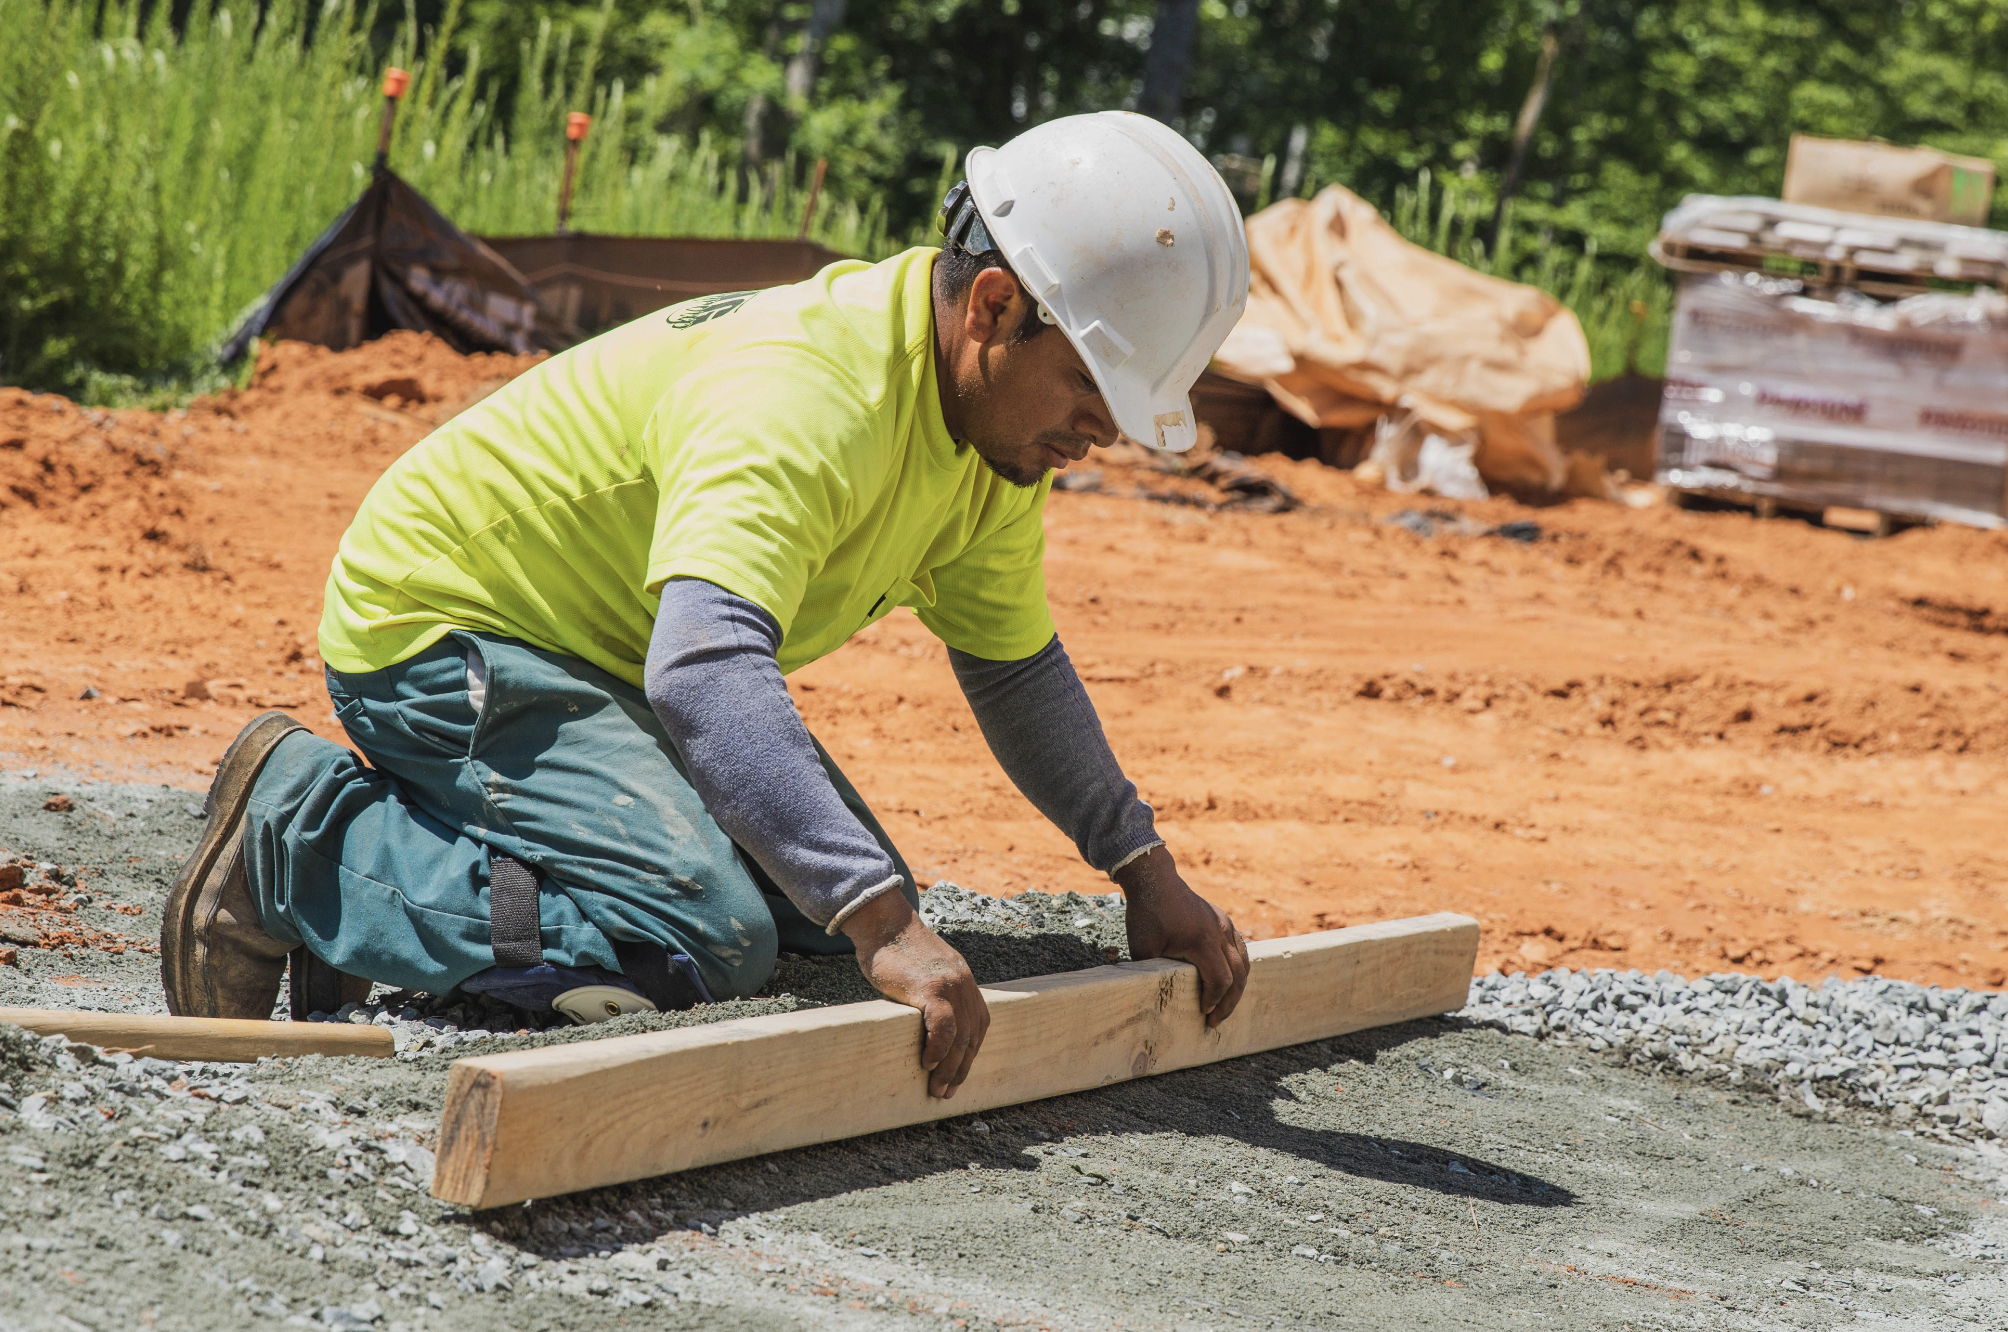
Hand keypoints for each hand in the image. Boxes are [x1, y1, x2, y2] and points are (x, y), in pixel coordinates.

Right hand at [840, 889, 990, 1098]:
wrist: (883, 921)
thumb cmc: (895, 949)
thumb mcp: (925, 970)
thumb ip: (933, 992)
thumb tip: (924, 1024)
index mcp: (964, 981)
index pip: (979, 1025)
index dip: (970, 1054)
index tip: (958, 1076)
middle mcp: (963, 983)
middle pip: (972, 1034)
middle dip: (962, 1068)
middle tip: (947, 1092)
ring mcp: (950, 984)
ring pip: (961, 1035)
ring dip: (950, 1067)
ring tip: (937, 1088)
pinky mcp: (931, 987)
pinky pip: (943, 1025)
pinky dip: (938, 1048)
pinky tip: (928, 1063)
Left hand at [1114, 846, 1249, 1027]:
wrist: (1154, 879)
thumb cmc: (1146, 913)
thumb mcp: (1144, 948)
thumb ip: (1151, 974)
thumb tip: (1150, 999)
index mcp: (1202, 941)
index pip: (1220, 980)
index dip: (1214, 1000)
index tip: (1203, 1013)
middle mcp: (1220, 932)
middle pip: (1238, 974)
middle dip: (1229, 1001)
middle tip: (1215, 1021)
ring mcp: (1224, 924)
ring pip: (1244, 961)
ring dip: (1236, 986)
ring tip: (1223, 1005)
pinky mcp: (1223, 920)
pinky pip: (1239, 948)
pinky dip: (1236, 968)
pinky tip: (1226, 981)